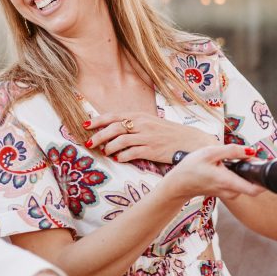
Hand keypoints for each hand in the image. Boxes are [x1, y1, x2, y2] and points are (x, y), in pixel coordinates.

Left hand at [84, 113, 216, 163]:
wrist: (191, 141)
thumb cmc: (170, 133)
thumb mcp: (151, 123)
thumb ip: (135, 125)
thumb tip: (115, 130)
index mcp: (140, 116)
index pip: (114, 116)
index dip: (98, 120)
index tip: (85, 125)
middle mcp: (142, 124)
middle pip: (114, 128)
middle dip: (99, 136)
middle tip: (90, 143)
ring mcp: (147, 137)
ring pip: (120, 141)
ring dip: (109, 148)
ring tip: (105, 152)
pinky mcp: (152, 150)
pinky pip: (131, 153)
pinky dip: (122, 157)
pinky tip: (119, 159)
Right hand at [160, 144, 265, 201]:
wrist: (179, 184)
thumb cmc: (191, 168)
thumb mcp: (210, 152)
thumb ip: (232, 151)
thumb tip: (251, 151)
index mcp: (228, 182)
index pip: (255, 189)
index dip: (265, 180)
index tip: (265, 167)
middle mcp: (231, 191)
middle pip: (252, 184)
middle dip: (253, 170)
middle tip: (245, 157)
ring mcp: (228, 194)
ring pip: (245, 183)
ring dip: (243, 172)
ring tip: (232, 160)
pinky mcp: (226, 193)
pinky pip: (238, 184)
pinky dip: (237, 175)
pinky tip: (226, 167)